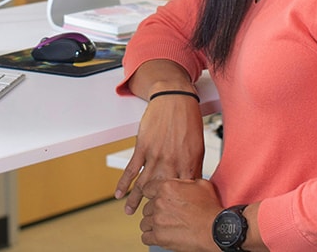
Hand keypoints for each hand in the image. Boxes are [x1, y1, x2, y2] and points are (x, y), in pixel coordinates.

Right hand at [114, 93, 204, 214]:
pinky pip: (131, 169)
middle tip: (150, 219)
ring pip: (143, 183)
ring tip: (130, 212)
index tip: (173, 215)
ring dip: (135, 200)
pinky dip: (123, 182)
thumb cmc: (188, 120)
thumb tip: (192, 184)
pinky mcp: (143, 147)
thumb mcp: (197, 146)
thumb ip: (193, 166)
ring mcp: (155, 156)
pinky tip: (119, 193)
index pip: (182, 191)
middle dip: (155, 207)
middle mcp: (171, 162)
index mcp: (188, 163)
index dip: (177, 205)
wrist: (175, 98)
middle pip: (161, 191)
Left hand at [139, 177, 221, 251]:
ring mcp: (158, 220)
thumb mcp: (201, 185)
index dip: (151, 194)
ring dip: (152, 225)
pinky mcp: (159, 237)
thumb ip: (185, 182)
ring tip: (164, 226)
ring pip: (144, 222)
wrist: (216, 230)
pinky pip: (145, 237)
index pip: (147, 189)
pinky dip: (151, 238)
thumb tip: (181, 182)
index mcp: (167, 188)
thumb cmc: (211, 210)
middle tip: (166, 215)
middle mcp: (159, 203)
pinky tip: (159, 236)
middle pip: (147, 207)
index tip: (154, 199)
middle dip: (155, 211)